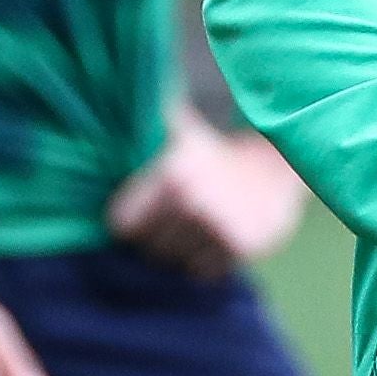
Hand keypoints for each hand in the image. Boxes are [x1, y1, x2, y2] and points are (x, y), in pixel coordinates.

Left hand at [108, 106, 308, 277]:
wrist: (275, 166)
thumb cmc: (211, 153)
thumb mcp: (178, 132)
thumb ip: (143, 128)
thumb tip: (100, 103)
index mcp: (170, 173)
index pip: (123, 226)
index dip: (130, 223)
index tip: (142, 215)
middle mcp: (192, 200)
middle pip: (150, 248)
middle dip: (158, 240)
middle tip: (176, 221)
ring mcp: (218, 225)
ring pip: (177, 263)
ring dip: (183, 251)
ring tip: (197, 226)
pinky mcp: (242, 246)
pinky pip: (205, 272)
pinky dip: (207, 261)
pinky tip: (217, 236)